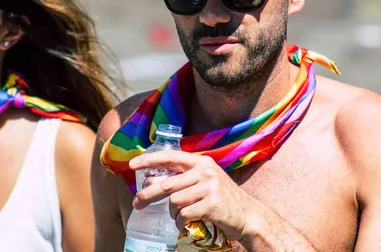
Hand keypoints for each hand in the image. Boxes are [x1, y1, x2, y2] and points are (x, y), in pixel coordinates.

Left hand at [129, 150, 258, 240]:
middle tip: (137, 204)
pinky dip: (181, 223)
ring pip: (174, 202)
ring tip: (181, 217)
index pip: (171, 156)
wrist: (247, 215)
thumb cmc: (222, 199)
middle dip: (147, 195)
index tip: (132, 165)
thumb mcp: (206, 180)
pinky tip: (188, 223)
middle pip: (166, 184)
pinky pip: (184, 215)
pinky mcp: (211, 204)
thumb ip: (185, 177)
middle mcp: (205, 171)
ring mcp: (209, 187)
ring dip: (173, 214)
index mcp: (202, 162)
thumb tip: (152, 182)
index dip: (150, 160)